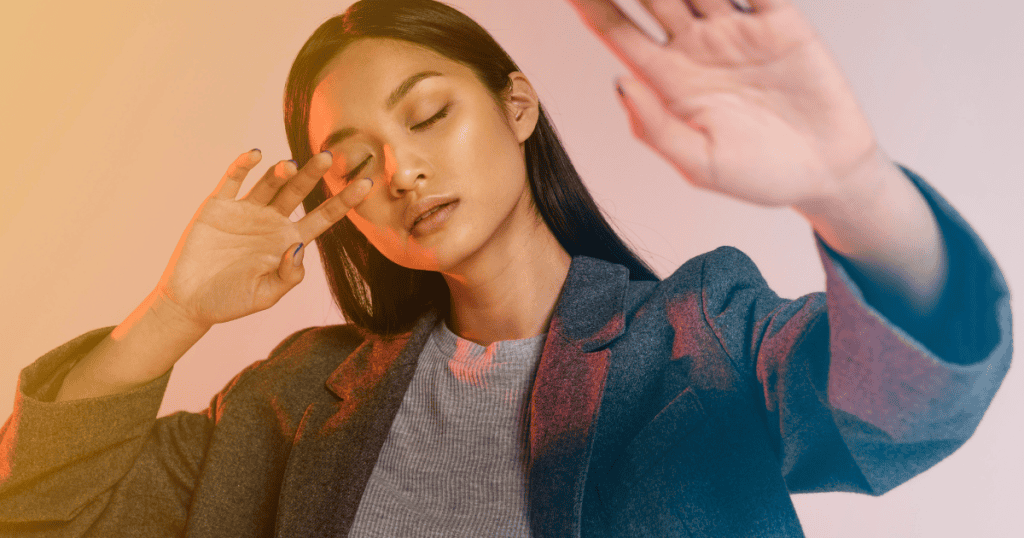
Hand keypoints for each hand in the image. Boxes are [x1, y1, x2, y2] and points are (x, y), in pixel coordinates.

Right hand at [151, 150, 371, 329]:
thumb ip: (289, 276)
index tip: (366, 183)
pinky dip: (242, 166)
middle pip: (298, 192)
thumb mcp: (266, 295)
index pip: (323, 217)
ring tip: (291, 165)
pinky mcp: (219, 206)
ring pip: (269, 184)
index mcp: (289, 241)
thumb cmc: (231, 301)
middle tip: (327, 157)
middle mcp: (272, 221)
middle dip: (313, 175)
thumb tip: (300, 246)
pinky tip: (255, 155)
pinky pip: (233, 180)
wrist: (190, 301)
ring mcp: (246, 211)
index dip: (344, 201)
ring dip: (280, 172)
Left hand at [565, 0, 881, 207]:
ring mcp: (735, 29)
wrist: (828, 173)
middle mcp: (695, 46)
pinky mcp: (780, 20)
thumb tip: (619, 84)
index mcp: (667, 78)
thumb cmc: (760, 174)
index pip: (616, 29)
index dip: (589, 3)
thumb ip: (655, 127)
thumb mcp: (699, 164)